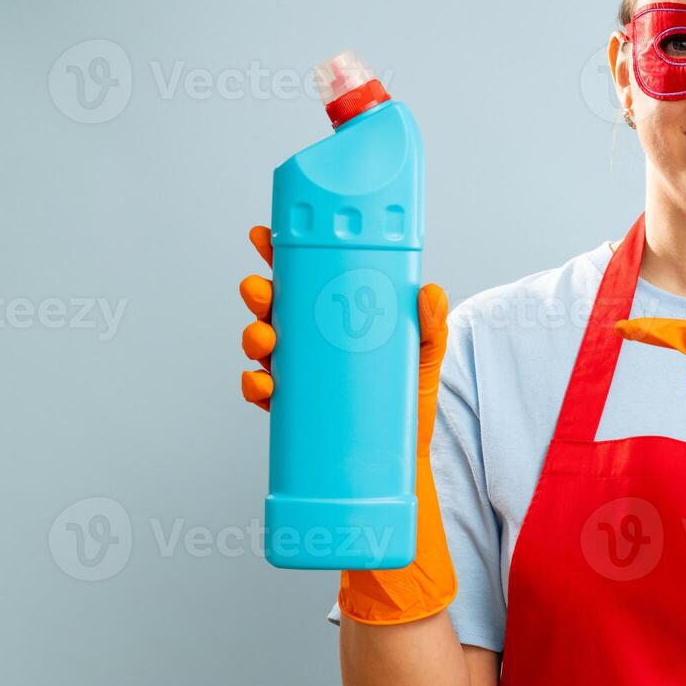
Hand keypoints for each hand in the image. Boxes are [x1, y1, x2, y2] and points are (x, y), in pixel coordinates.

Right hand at [239, 225, 446, 456]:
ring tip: (265, 340)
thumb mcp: (426, 352)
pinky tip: (264, 384)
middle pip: (272, 307)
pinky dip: (256, 387)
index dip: (278, 256)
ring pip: (261, 346)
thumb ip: (431, 323)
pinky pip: (263, 393)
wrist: (404, 448)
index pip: (301, 278)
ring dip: (253, 337)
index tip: (263, 238)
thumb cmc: (409, 393)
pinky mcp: (294, 405)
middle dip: (258, 294)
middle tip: (261, 291)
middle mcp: (310, 338)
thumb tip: (431, 292)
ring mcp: (298, 371)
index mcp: (333, 314)